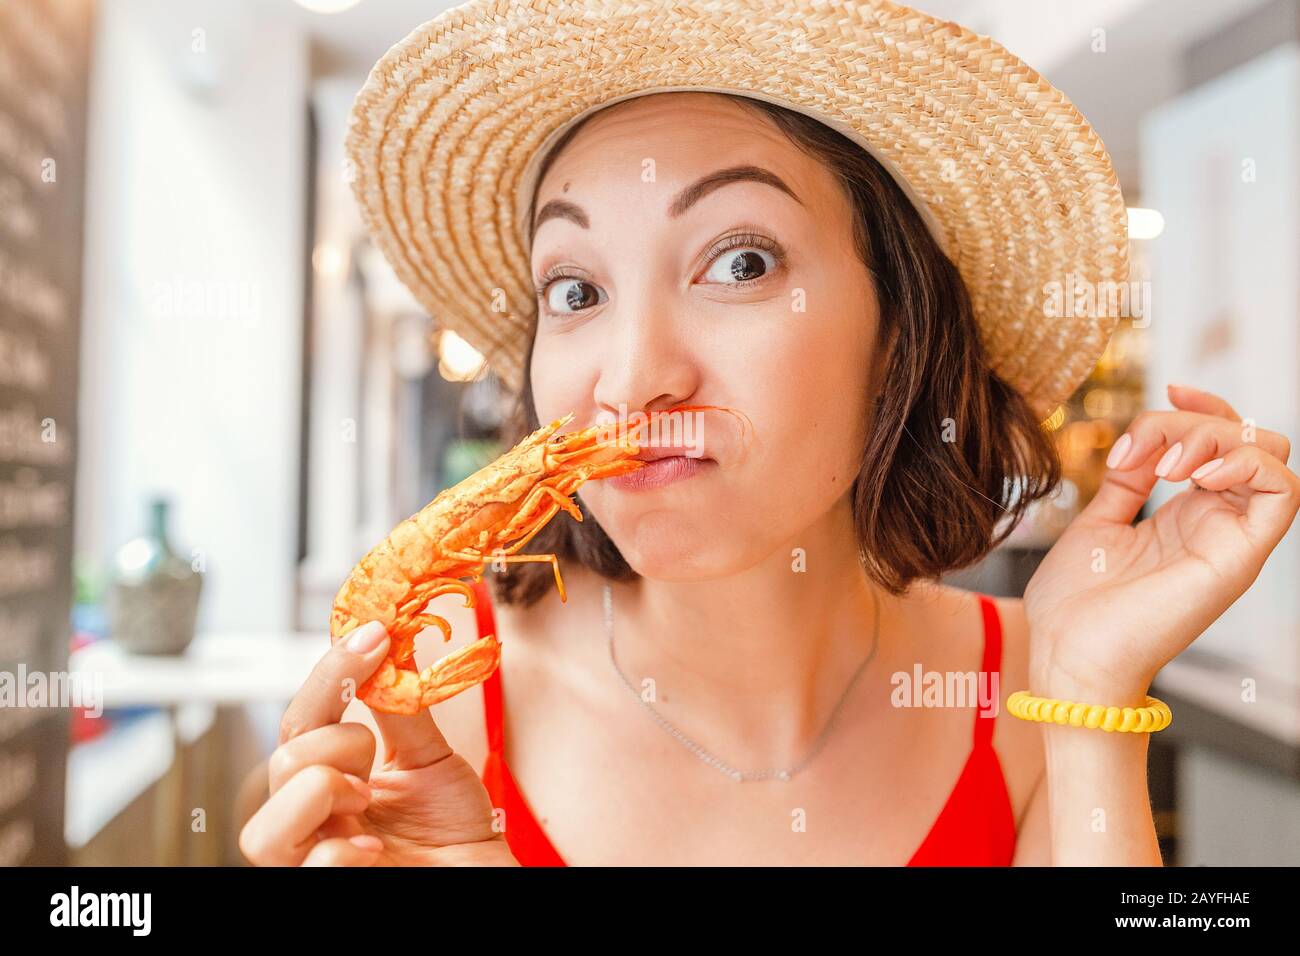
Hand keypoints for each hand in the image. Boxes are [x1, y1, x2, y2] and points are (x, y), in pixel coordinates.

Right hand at [239, 621, 516, 865]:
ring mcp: (314, 861)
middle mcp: (311, 821)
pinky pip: (307, 870)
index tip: (375, 633)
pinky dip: (337, 852)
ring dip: (323, 796)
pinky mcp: (332, 889)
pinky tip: (373, 850)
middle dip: (338, 744)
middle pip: (282, 762)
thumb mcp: (429, 756)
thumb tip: (388, 639)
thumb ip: (401, 705)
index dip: (333, 673)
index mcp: (327, 781)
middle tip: (377, 761)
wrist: (484, 877)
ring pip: (264, 829)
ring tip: (367, 801)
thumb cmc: (454, 830)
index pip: (302, 721)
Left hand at [1024, 383, 1299, 704]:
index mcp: (1184, 516)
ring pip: (1268, 453)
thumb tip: (1142, 443)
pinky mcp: (1239, 557)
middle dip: (1198, 417)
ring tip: (1162, 466)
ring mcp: (1231, 540)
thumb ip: (1125, 482)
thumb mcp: (1098, 524)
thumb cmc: (1074, 605)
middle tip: (1144, 449)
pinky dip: (1247, 462)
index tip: (1168, 388)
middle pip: (1247, 438)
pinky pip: (1284, 492)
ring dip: (1215, 436)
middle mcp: (1216, 524)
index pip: (1224, 443)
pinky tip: (1195, 473)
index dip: (1204, 405)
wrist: (1067, 655)